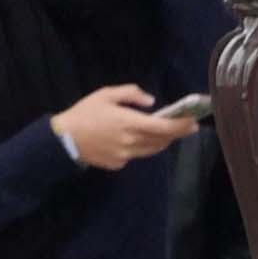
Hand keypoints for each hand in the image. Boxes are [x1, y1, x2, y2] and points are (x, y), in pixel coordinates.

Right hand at [52, 85, 197, 170]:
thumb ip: (130, 94)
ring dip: (162, 140)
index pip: (164, 127)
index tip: (194, 122)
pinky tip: (135, 139)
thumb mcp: (105, 95)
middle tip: (186, 126)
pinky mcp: (119, 164)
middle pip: (163, 140)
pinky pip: (137, 155)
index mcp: (129, 123)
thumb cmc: (84, 113)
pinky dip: (141, 146)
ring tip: (165, 131)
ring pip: (153, 149)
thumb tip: (151, 101)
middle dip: (176, 133)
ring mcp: (126, 155)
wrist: (64, 139)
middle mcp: (131, 142)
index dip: (181, 126)